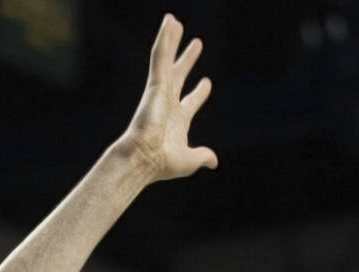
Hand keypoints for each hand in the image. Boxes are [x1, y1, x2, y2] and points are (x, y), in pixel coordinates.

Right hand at [118, 14, 217, 180]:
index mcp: (177, 121)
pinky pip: (160, 56)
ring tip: (174, 21)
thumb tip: (214, 161)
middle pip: (179, 76)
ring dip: (171, 41)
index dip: (199, 93)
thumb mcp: (190, 160)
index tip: (206, 82)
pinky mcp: (155, 83)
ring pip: (166, 60)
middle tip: (197, 44)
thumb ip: (203, 156)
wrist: (144, 158)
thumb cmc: (163, 163)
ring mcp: (161, 92)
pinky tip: (169, 22)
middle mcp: (168, 104)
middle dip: (187, 60)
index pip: (190, 102)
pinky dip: (164, 39)